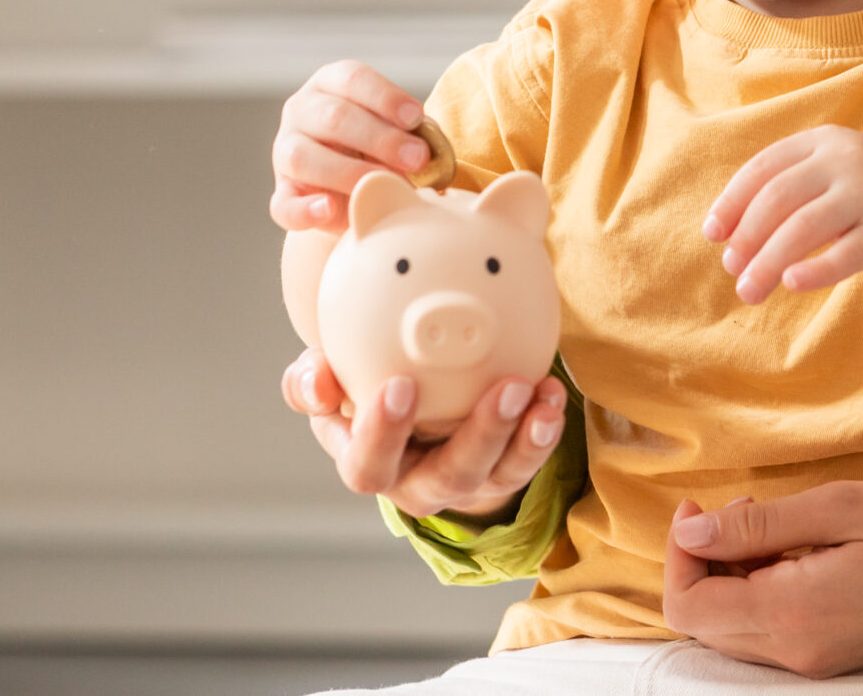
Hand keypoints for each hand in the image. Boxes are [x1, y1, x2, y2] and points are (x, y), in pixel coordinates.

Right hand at [271, 60, 433, 229]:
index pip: (353, 79)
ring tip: (386, 184)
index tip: (416, 118)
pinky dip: (305, 210)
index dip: (385, 97)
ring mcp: (284, 152)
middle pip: (333, 117)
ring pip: (303, 157)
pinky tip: (328, 209)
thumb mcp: (395, 130)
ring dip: (349, 171)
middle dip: (380, 138)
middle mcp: (301, 111)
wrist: (353, 187)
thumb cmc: (380, 147)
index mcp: (330, 84)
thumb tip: (429, 146)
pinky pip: (283, 205)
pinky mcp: (282, 194)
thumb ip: (412, 132)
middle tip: (417, 158)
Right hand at [282, 345, 567, 519]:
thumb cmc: (360, 385)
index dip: (381, 434)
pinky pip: (527, 459)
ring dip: (522, 434)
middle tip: (506, 388)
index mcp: (366, 462)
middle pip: (446, 478)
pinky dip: (542, 428)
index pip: (366, 464)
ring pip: (496, 473)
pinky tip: (551, 394)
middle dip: (479, 437)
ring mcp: (463, 480)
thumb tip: (318, 379)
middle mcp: (415, 483)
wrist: (409, 399)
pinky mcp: (502, 472)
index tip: (401, 384)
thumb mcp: (328, 380)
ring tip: (538, 391)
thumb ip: (310, 379)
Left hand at [661, 483, 862, 675]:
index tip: (701, 502)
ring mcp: (816, 661)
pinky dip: (762, 590)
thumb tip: (690, 529)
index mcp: (792, 615)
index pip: (688, 605)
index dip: (679, 551)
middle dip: (703, 561)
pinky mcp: (834, 657)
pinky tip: (800, 551)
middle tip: (742, 506)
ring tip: (777, 525)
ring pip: (733, 629)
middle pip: (703, 622)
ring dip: (733, 575)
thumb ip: (759, 523)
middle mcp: (796, 653)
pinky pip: (768, 632)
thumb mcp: (842, 506)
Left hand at [701, 125, 862, 302]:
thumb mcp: (839, 176)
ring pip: (803, 228)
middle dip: (746, 237)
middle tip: (732, 271)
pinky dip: (814, 270)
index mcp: (826, 141)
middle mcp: (847, 160)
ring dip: (768, 262)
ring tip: (749, 291)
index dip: (732, 202)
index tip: (713, 235)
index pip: (763, 168)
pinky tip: (791, 284)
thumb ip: (793, 193)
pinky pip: (845, 253)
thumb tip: (731, 236)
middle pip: (777, 198)